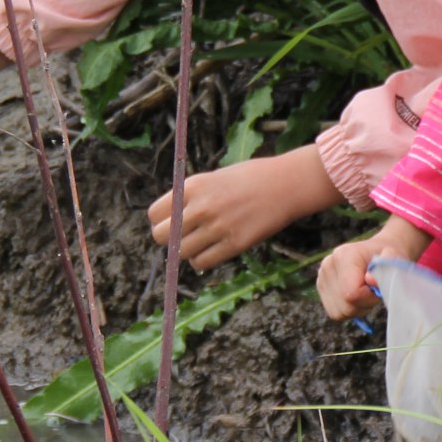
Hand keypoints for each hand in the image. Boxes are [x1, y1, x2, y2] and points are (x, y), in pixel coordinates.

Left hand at [149, 145, 342, 271]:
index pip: (154, 214)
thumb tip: (171, 220)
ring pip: (181, 253)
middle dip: (168, 240)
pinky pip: (202, 263)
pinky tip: (212, 251)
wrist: (286, 183)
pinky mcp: (234, 244)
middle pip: (161, 236)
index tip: (172, 223)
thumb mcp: (214, 178)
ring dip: (187, 252)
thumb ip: (191, 197)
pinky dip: (202, 261)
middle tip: (183, 237)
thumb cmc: (251, 178)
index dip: (160, 221)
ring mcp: (217, 227)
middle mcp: (201, 207)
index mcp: (193, 186)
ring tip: (201, 244)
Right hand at [317, 215, 428, 320]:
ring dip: (357, 309)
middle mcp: (328, 265)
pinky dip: (349, 310)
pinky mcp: (321, 287)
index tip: (378, 289)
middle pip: (345, 306)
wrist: (378, 251)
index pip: (351, 293)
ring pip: (339, 312)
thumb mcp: (395, 258)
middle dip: (364, 304)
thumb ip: (388, 266)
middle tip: (374, 291)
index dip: (369, 297)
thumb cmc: (388, 256)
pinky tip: (357, 297)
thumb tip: (370, 280)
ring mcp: (321, 276)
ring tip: (366, 293)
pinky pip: (335, 313)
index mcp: (344, 255)